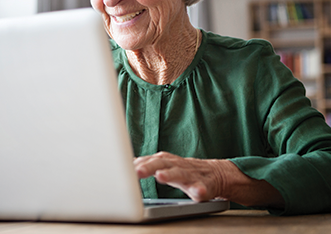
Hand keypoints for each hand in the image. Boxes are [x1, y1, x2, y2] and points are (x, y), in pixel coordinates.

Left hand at [134, 151, 284, 207]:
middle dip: (150, 166)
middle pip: (166, 162)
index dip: (142, 162)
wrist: (226, 175)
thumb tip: (131, 165)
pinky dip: (200, 190)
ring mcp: (198, 175)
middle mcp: (184, 165)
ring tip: (160, 176)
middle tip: (136, 171)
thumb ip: (155, 166)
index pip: (155, 158)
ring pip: (184, 173)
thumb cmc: (194, 173)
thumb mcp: (174, 168)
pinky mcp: (211, 186)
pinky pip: (206, 188)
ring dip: (172, 174)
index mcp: (174, 162)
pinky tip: (197, 194)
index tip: (127, 166)